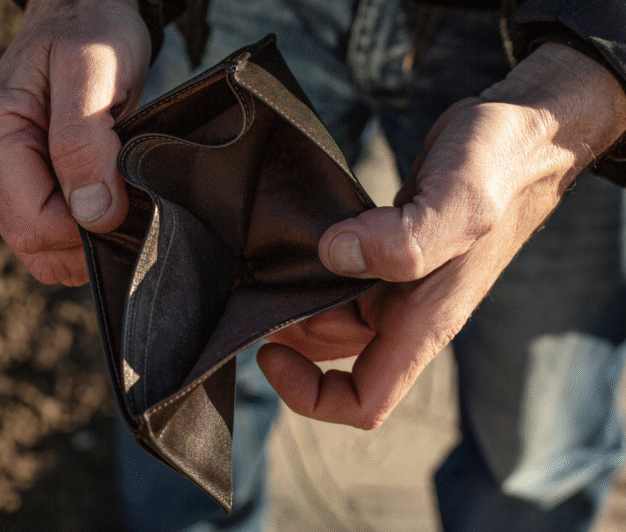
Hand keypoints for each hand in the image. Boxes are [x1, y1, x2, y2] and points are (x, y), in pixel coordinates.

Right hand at [0, 0, 149, 285]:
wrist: (81, 15)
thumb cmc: (89, 32)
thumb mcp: (93, 71)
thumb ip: (86, 142)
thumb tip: (93, 214)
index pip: (34, 226)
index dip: (88, 228)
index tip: (126, 195)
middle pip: (34, 244)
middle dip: (87, 235)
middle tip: (127, 192)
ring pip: (41, 250)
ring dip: (85, 236)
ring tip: (114, 187)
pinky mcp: (11, 191)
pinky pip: (46, 239)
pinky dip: (80, 232)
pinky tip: (102, 195)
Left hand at [258, 43, 625, 428]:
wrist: (526, 127)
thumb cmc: (502, 166)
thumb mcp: (458, 205)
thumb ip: (402, 241)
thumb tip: (334, 255)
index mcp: (424, 323)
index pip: (364, 400)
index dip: (310, 394)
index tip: (270, 351)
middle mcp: (408, 310)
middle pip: (332, 354)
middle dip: (287, 334)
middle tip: (250, 286)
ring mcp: (398, 280)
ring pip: (331, 312)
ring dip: (293, 298)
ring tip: (260, 261)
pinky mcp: (387, 246)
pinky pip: (339, 274)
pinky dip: (309, 266)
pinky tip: (288, 237)